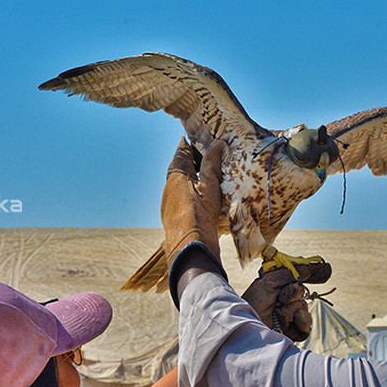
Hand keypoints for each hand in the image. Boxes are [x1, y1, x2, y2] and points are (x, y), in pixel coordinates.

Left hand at [160, 137, 227, 265]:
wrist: (190, 248)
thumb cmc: (199, 215)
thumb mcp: (210, 186)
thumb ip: (213, 164)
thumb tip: (218, 144)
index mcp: (176, 177)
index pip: (180, 153)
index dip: (188, 144)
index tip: (195, 137)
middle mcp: (168, 188)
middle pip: (178, 168)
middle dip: (189, 160)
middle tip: (202, 154)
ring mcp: (169, 203)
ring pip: (179, 184)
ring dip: (190, 177)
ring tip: (205, 174)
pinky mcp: (173, 217)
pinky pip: (180, 197)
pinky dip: (190, 192)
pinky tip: (201, 197)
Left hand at [242, 261, 331, 341]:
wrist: (250, 324)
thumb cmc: (254, 302)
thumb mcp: (269, 282)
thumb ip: (288, 273)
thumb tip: (307, 268)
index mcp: (278, 287)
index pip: (296, 279)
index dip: (299, 278)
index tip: (302, 276)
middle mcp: (285, 299)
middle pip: (301, 292)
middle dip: (292, 295)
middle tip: (279, 300)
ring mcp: (290, 314)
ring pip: (304, 306)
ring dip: (292, 309)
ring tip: (278, 313)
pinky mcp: (294, 329)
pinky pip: (307, 323)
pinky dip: (301, 321)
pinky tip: (290, 323)